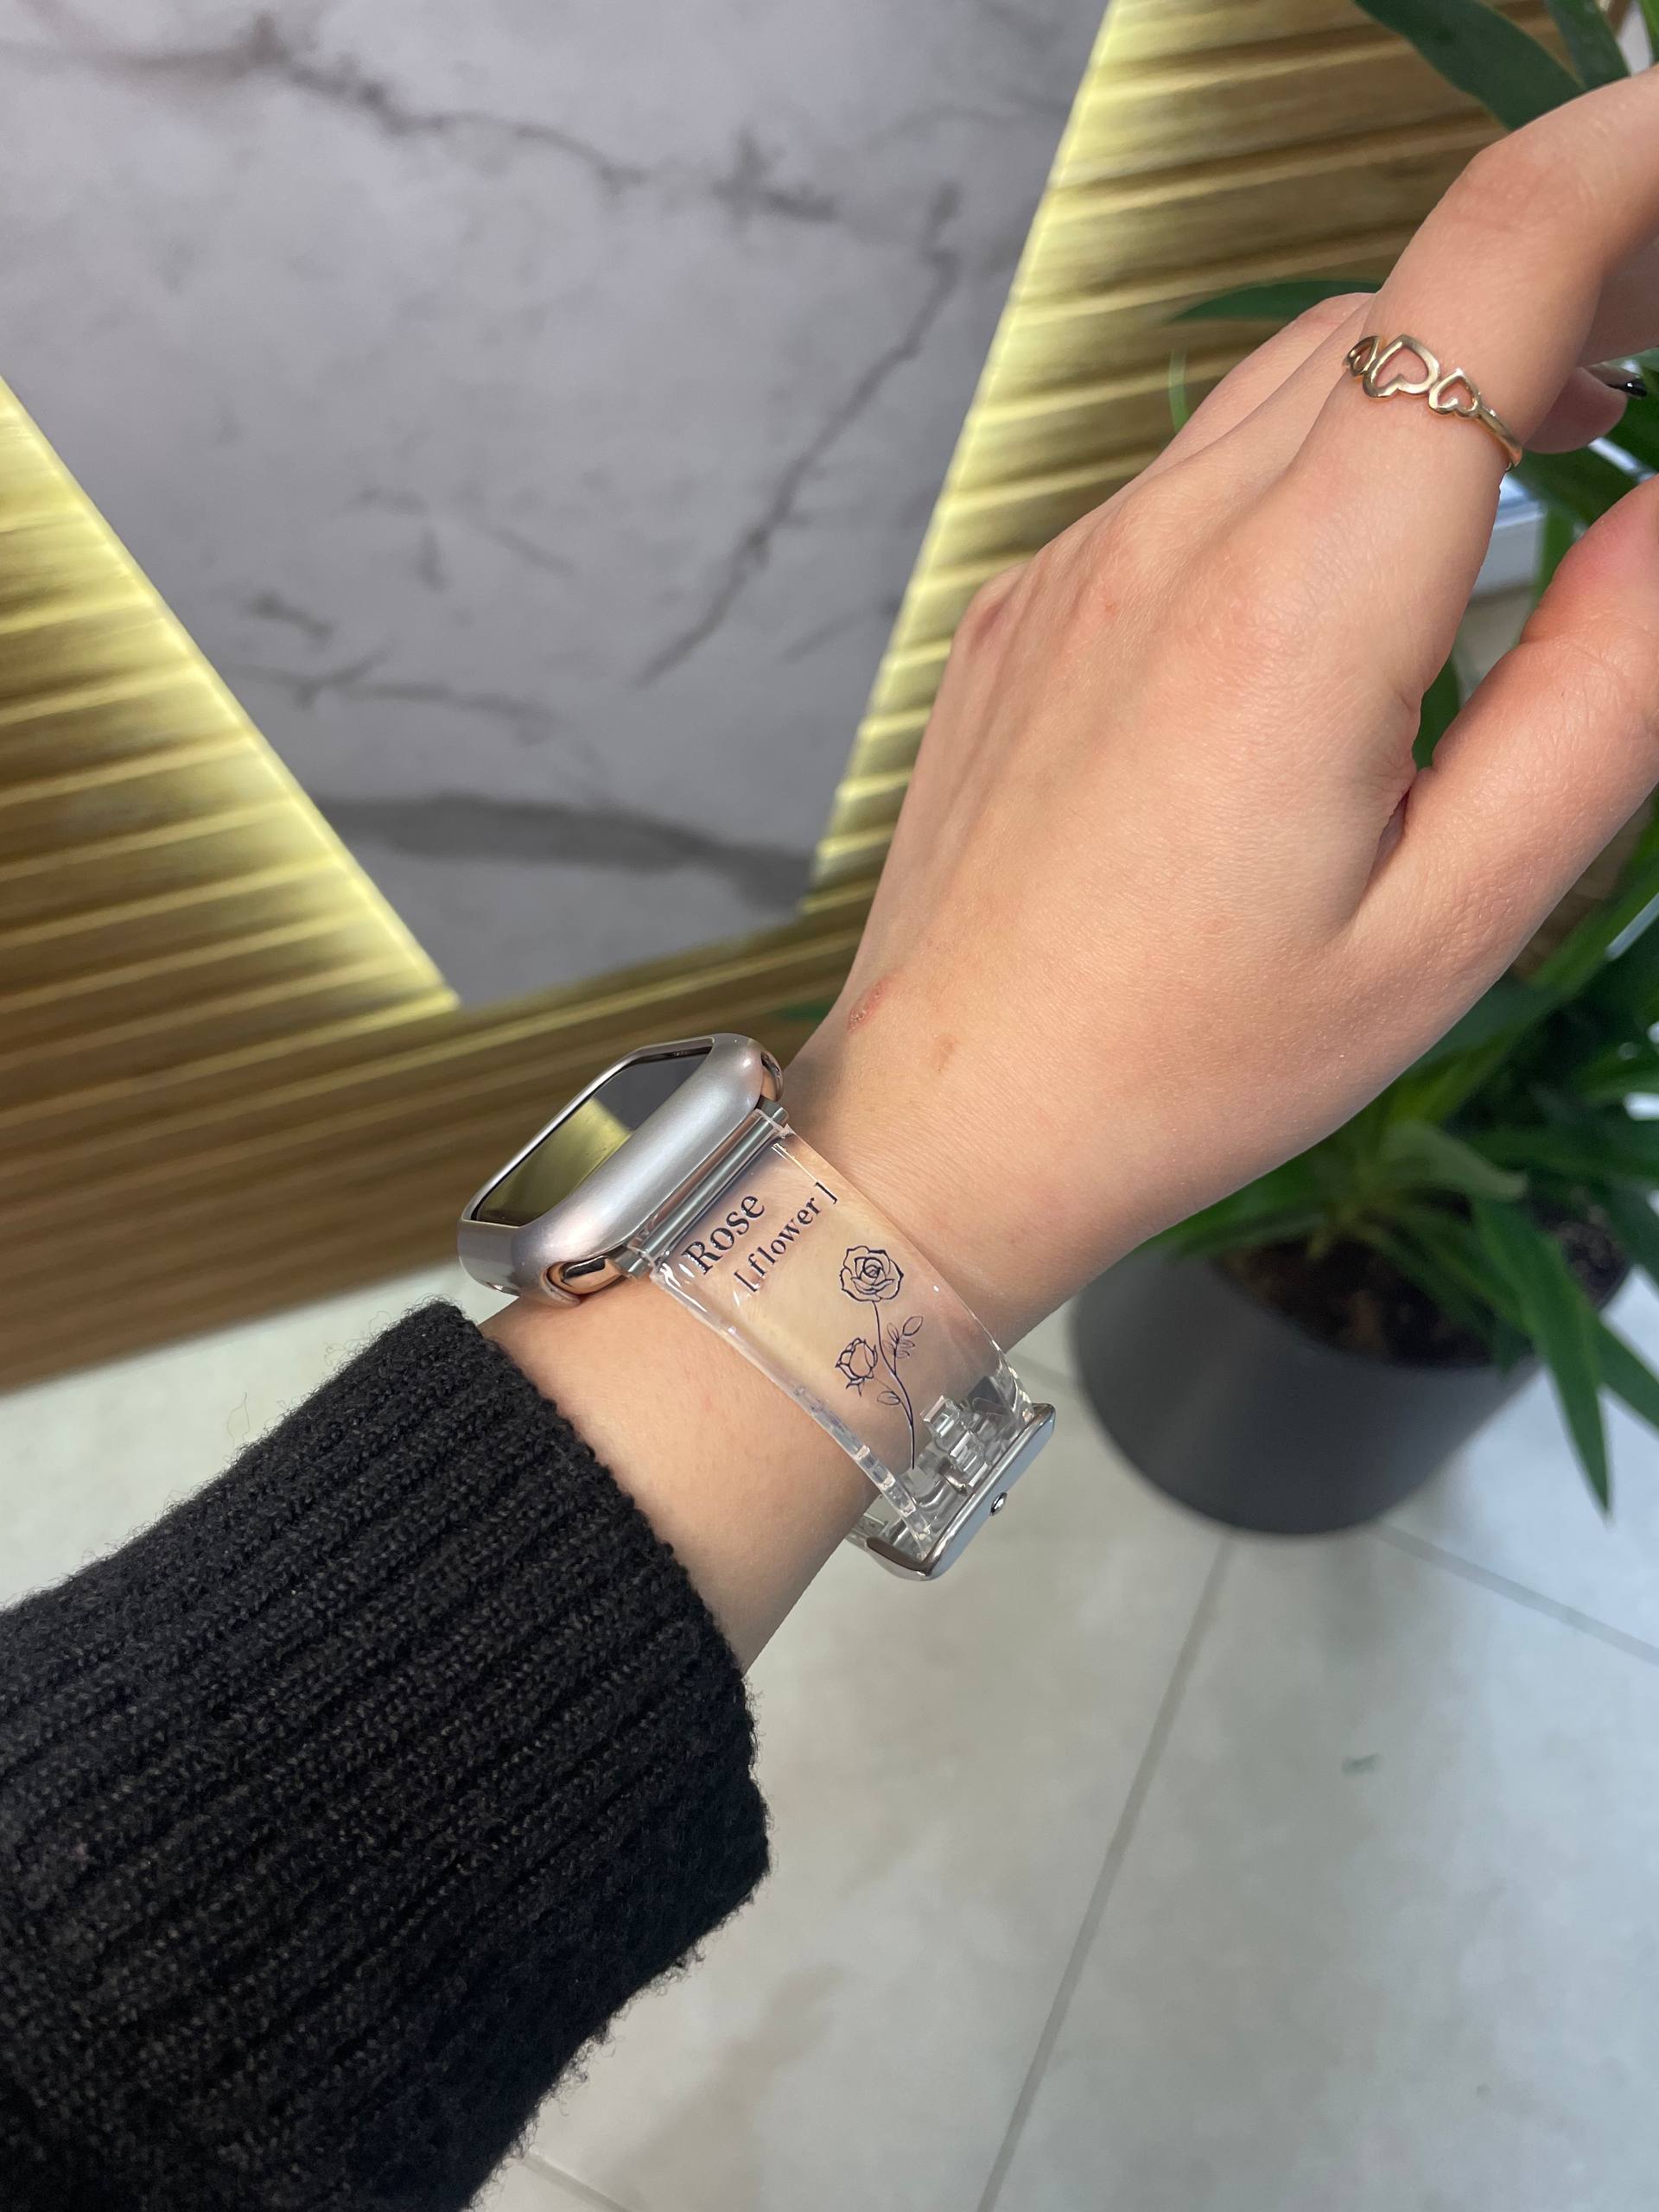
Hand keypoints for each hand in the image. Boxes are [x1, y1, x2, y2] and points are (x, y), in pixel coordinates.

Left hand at [787, 71, 1658, 1349]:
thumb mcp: (1450, 922)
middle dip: (1558, 278)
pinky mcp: (1027, 604)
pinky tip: (1354, 569)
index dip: (1629, 167)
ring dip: (1434, 370)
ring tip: (1546, 437)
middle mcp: (1166, 540)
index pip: (1489, 264)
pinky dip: (1309, 461)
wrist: (946, 1124)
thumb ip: (1605, 695)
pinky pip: (1191, 472)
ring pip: (1289, 378)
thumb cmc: (1191, 1064)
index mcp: (1297, 605)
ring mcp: (1076, 562)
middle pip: (1395, 300)